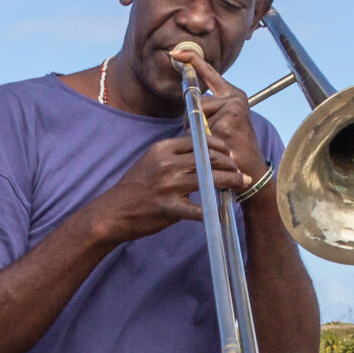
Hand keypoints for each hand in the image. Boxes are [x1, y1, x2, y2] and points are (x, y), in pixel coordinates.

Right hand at [89, 134, 246, 243]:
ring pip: (210, 179)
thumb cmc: (135, 187)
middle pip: (209, 158)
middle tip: (239, 171)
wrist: (113, 211)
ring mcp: (168, 186)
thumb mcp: (151, 160)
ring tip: (240, 184)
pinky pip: (199, 209)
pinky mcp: (169, 208)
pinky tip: (223, 211)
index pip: (200, 141)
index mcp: (163, 148)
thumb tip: (200, 150)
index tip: (229, 153)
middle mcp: (167, 164)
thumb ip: (174, 154)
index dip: (220, 146)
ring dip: (230, 182)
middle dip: (230, 164)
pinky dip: (214, 211)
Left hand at [173, 44, 267, 186]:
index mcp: (232, 95)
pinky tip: (219, 146)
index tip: (176, 52)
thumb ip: (205, 111)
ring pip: (197, 113)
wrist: (250, 170)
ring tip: (215, 142)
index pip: (209, 73)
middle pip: (196, 100)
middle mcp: (234, 97)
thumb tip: (187, 105)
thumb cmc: (231, 148)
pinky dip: (203, 139)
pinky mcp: (229, 118)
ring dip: (197, 131)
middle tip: (209, 137)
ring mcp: (232, 106)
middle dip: (193, 120)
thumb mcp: (218, 125)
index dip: (192, 60)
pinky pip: (202, 125)